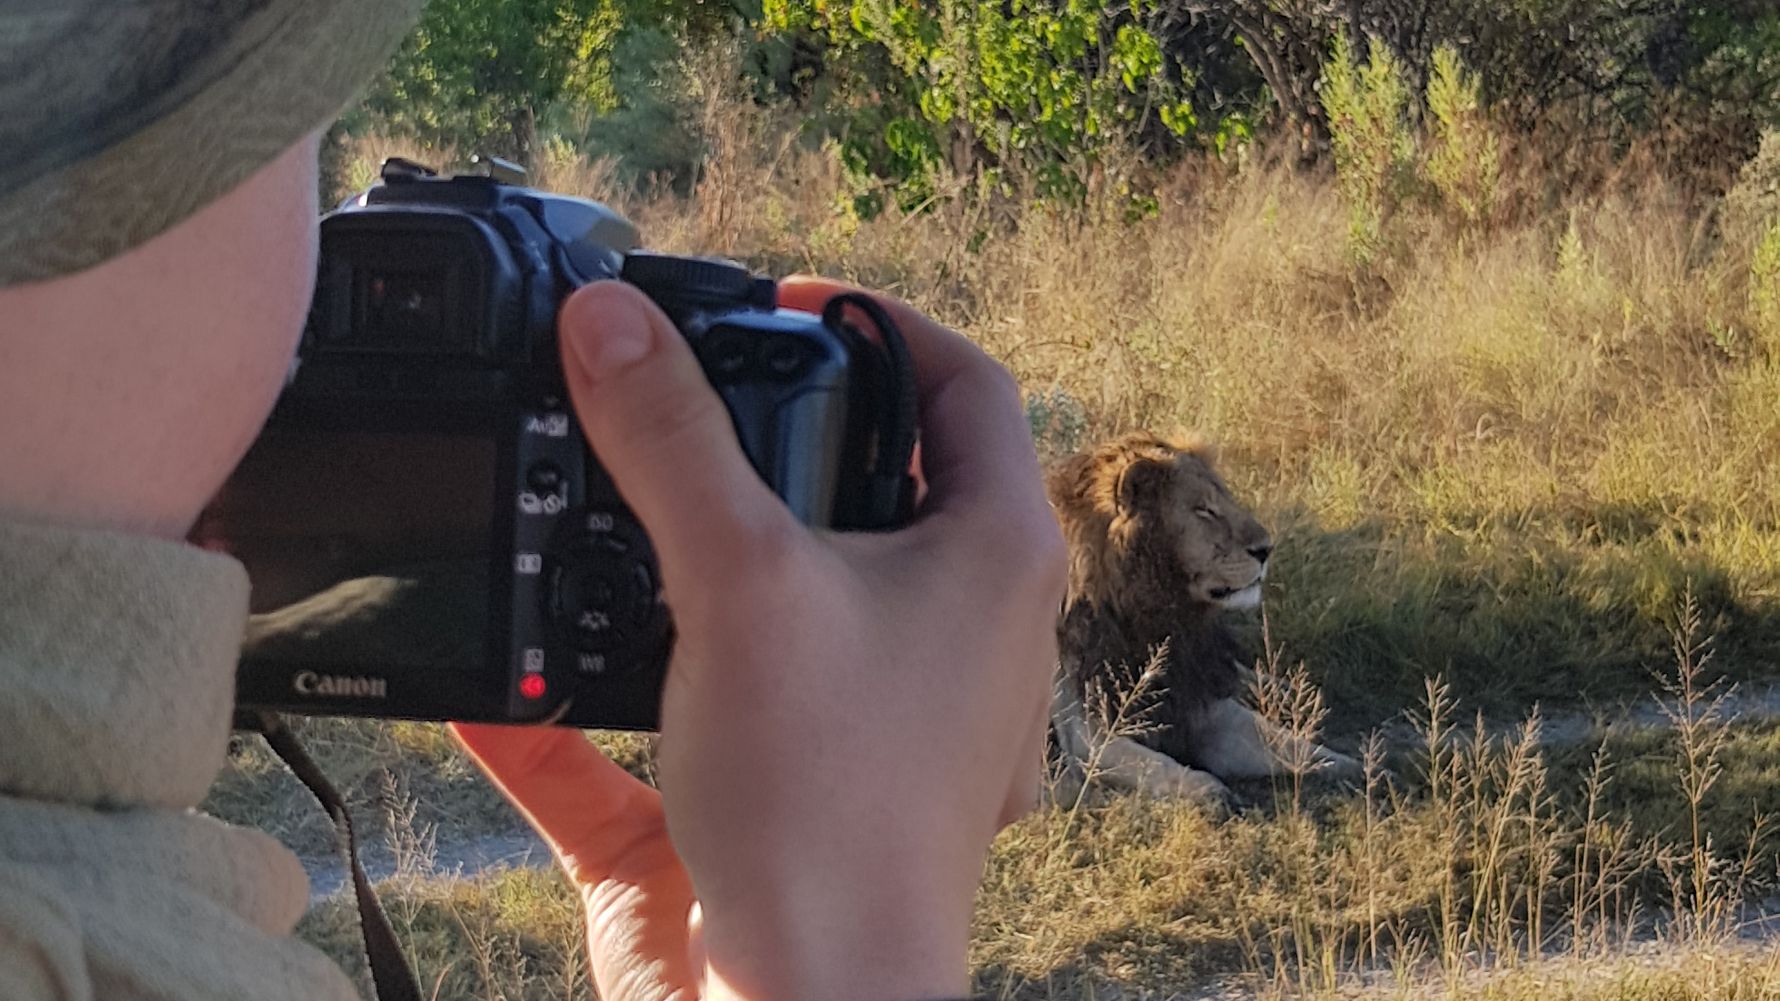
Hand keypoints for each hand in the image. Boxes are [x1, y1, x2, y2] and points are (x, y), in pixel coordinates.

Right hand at [452, 277, 1064, 999]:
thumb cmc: (831, 809)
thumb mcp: (743, 584)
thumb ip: (671, 444)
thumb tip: (607, 321)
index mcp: (990, 562)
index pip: (964, 389)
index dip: (880, 320)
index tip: (781, 298)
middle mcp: (951, 632)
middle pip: (872, 484)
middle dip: (774, 432)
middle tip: (679, 391)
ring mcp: (866, 716)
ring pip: (779, 594)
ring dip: (689, 553)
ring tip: (598, 505)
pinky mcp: (777, 788)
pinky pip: (679, 717)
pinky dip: (595, 699)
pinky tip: (495, 692)